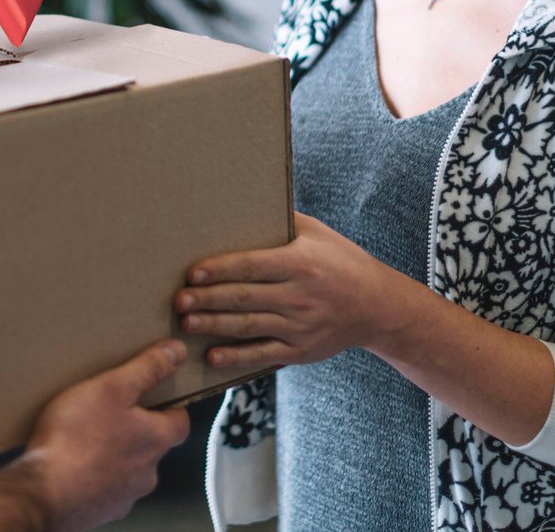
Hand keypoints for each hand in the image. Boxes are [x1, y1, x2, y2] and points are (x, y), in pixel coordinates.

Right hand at [22, 340, 191, 531]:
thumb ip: (147, 369)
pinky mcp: (100, 511)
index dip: (171, 407)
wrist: (44, 493)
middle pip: (152, 446)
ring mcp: (124, 496)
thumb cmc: (76, 439)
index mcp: (155, 440)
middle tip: (110, 413)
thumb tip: (176, 353)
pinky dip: (94, 475)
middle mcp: (147, 472)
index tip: (158, 397)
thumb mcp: (111, 387)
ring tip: (85, 437)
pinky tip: (72, 463)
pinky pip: (104, 488)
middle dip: (136, 431)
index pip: (180, 422)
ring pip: (128, 469)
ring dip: (114, 455)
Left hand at [175, 212, 408, 369]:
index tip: (193, 273)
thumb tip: (244, 198)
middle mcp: (299, 296)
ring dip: (214, 326)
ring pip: (249, 326)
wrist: (377, 306)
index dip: (220, 270)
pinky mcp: (301, 351)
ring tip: (186, 323)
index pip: (252, 265)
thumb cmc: (341, 261)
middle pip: (245, 297)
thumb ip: (284, 219)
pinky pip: (263, 354)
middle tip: (178, 300)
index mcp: (300, 263)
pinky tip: (212, 354)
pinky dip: (236, 356)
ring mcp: (300, 326)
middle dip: (208, 300)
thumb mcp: (319, 233)